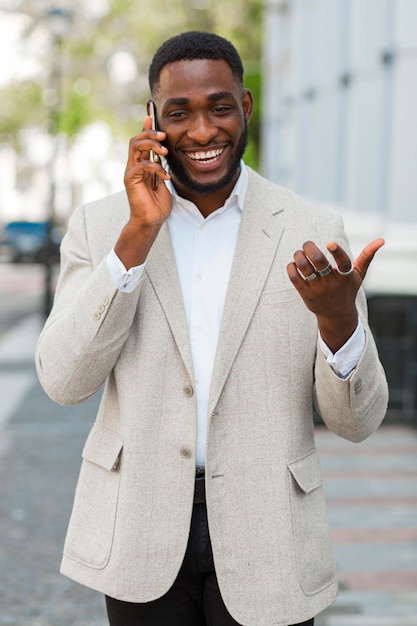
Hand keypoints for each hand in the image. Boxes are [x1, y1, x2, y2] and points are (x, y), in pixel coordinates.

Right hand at [115, 116, 171, 267]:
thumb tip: (166, 154)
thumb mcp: (163, 181)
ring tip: (164, 152)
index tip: (152, 116)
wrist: (151, 221)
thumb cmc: (157, 204)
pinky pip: (141, 165)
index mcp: (142, 164)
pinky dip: (155, 167)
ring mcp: (131, 172)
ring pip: (135, 147)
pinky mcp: (130, 180)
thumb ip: (162, 167)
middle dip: (150, 133)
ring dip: (151, 145)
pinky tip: (164, 176)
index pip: (141, 141)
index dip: (146, 127)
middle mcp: (134, 165)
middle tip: (164, 136)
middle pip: (136, 139)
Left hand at [287, 238, 384, 351]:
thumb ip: (367, 256)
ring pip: (305, 267)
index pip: (343, 262)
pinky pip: (295, 277)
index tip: (330, 243)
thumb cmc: (347, 289)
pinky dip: (291, 267)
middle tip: (307, 244)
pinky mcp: (306, 294)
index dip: (337, 252)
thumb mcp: (359, 274)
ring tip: (299, 252)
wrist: (336, 315)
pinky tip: (294, 263)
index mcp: (346, 276)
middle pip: (319, 261)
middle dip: (310, 247)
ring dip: (299, 255)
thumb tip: (381, 240)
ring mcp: (318, 289)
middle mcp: (332, 283)